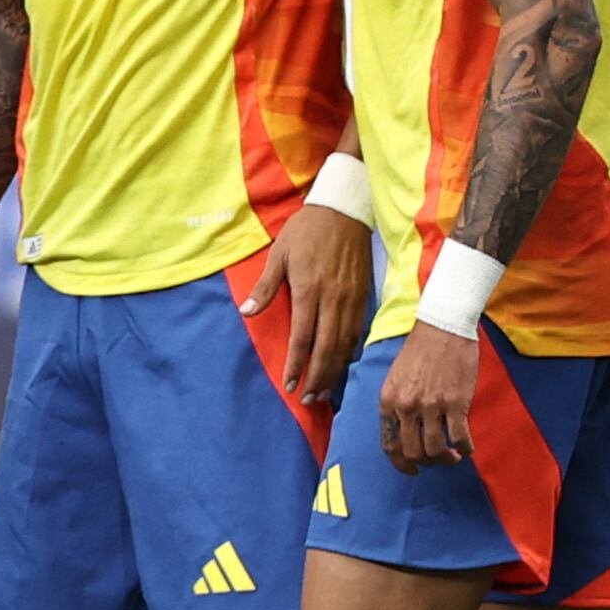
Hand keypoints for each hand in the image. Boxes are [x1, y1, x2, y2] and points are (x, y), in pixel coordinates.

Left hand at [238, 203, 372, 405]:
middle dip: (317, 377)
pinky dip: (350, 352)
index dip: (297, 365)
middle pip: (327, 348)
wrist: (345, 209)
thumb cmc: (307, 231)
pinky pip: (357, 331)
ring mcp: (351, 299)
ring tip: (324, 391)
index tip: (290, 385)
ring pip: (345, 344)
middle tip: (308, 399)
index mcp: (309, 291)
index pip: (303, 338)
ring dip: (334, 371)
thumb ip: (265, 286)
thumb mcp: (280, 254)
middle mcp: (333, 300)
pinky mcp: (363, 295)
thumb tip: (246, 312)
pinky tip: (343, 365)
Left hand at [377, 321, 477, 473]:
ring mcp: (431, 406)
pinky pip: (460, 438)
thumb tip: (404, 432)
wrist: (443, 326)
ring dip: (446, 459)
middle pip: (413, 452)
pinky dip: (465, 448)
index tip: (412, 470)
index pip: (390, 444)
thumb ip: (396, 404)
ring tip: (454, 455)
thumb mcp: (396, 377)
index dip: (401, 463)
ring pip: (436, 450)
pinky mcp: (455, 403)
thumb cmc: (420, 350)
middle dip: (426, 463)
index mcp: (388, 401)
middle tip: (437, 460)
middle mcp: (406, 407)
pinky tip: (468, 447)